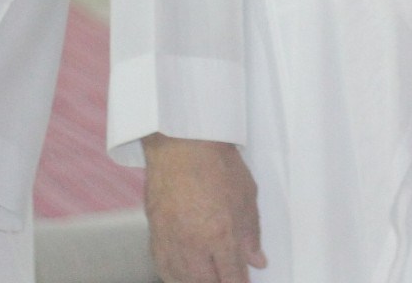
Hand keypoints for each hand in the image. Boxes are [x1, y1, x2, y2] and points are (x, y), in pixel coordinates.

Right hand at [144, 133, 265, 281]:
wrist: (181, 142)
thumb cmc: (215, 161)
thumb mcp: (246, 196)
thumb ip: (251, 233)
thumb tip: (256, 260)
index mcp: (221, 234)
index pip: (233, 277)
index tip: (244, 282)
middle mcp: (193, 243)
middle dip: (220, 282)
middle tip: (227, 275)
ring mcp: (171, 240)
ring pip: (184, 280)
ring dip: (198, 281)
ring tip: (208, 276)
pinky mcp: (155, 233)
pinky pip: (164, 267)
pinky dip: (175, 276)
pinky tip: (184, 275)